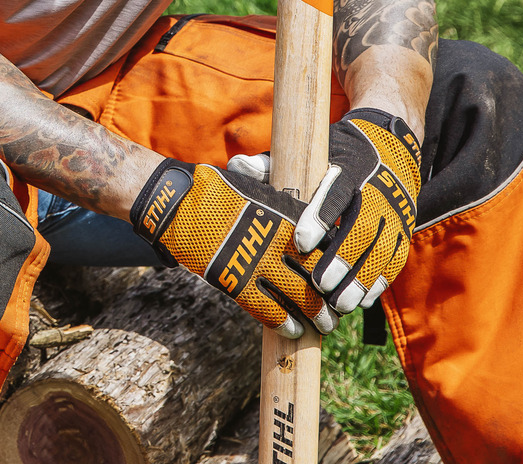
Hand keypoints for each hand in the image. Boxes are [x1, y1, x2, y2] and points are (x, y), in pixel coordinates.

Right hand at [130, 160, 335, 338]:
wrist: (176, 203)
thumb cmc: (217, 192)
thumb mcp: (258, 192)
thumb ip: (285, 211)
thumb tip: (312, 225)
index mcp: (286, 216)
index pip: (325, 247)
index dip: (339, 267)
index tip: (346, 280)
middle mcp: (276, 241)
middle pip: (317, 276)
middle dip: (331, 298)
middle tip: (338, 313)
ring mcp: (256, 262)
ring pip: (298, 297)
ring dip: (314, 316)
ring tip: (323, 328)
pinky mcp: (236, 280)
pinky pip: (267, 308)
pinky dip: (282, 322)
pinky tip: (292, 331)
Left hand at [227, 108, 421, 315]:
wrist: (390, 147)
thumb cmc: (335, 156)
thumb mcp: (309, 151)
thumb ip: (273, 163)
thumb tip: (237, 167)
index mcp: (349, 168)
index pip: (336, 192)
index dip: (319, 217)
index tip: (300, 242)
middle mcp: (376, 190)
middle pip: (363, 227)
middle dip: (342, 259)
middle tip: (319, 286)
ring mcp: (395, 212)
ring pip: (384, 249)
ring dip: (362, 279)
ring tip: (339, 303)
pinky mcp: (405, 230)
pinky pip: (396, 260)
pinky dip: (379, 281)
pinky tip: (361, 302)